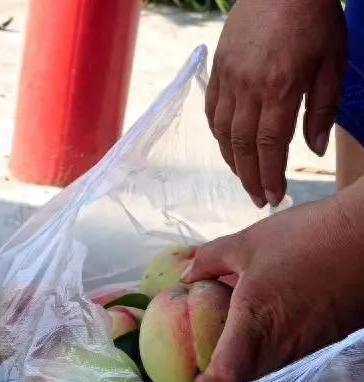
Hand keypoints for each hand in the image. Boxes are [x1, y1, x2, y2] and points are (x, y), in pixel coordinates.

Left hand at [183, 191, 363, 381]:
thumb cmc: (306, 235)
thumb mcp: (248, 242)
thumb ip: (209, 260)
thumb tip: (186, 274)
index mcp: (255, 323)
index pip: (226, 376)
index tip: (196, 377)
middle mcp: (284, 343)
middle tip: (213, 370)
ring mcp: (312, 345)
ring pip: (276, 374)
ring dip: (255, 372)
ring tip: (240, 355)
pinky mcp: (332, 339)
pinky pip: (299, 360)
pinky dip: (281, 357)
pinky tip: (275, 337)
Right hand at [207, 0, 344, 206]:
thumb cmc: (315, 18)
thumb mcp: (333, 61)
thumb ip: (321, 108)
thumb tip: (313, 150)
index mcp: (279, 87)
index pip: (269, 145)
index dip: (270, 175)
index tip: (274, 197)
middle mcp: (247, 88)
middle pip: (241, 146)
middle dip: (250, 177)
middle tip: (258, 198)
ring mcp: (228, 79)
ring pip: (222, 132)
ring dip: (232, 161)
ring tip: (244, 178)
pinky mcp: (218, 70)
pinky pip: (212, 111)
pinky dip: (218, 135)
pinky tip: (228, 147)